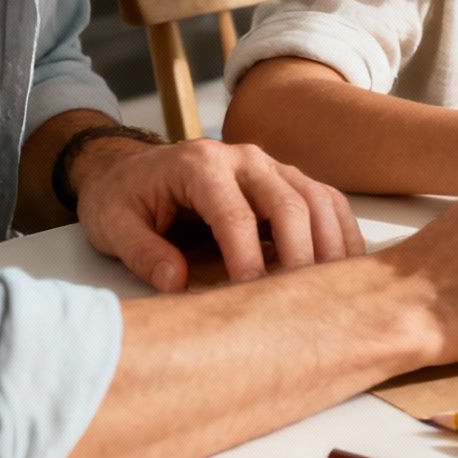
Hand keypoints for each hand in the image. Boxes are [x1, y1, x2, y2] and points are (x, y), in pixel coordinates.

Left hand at [75, 139, 361, 292]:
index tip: (251, 295)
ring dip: (331, 241)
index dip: (248, 258)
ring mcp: (271, 167)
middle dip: (300, 253)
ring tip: (335, 285)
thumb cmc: (123, 198)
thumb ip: (141, 251)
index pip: (236, 214)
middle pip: (289, 203)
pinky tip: (346, 262)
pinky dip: (341, 230)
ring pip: (317, 198)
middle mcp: (244, 159)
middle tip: (302, 297)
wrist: (129, 170)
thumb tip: (175, 282)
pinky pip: (326, 199)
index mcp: (200, 165)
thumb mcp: (110, 225)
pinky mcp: (286, 180)